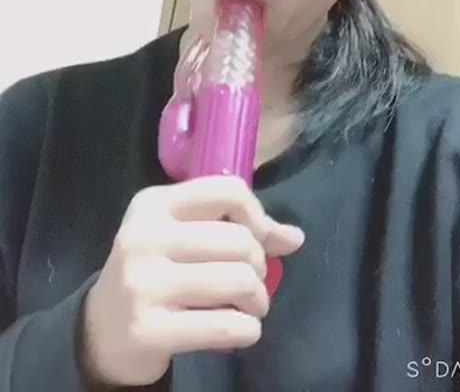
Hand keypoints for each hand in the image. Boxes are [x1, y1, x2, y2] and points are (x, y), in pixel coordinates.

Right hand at [80, 176, 304, 386]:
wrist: (102, 328)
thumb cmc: (155, 271)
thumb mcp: (185, 237)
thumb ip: (240, 230)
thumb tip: (295, 237)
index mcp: (154, 204)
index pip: (229, 190)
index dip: (257, 216)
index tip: (256, 238)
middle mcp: (145, 236)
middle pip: (240, 240)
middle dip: (259, 266)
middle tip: (250, 282)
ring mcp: (144, 282)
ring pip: (239, 280)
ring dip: (258, 300)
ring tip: (249, 307)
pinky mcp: (149, 328)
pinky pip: (226, 325)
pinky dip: (247, 330)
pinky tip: (241, 330)